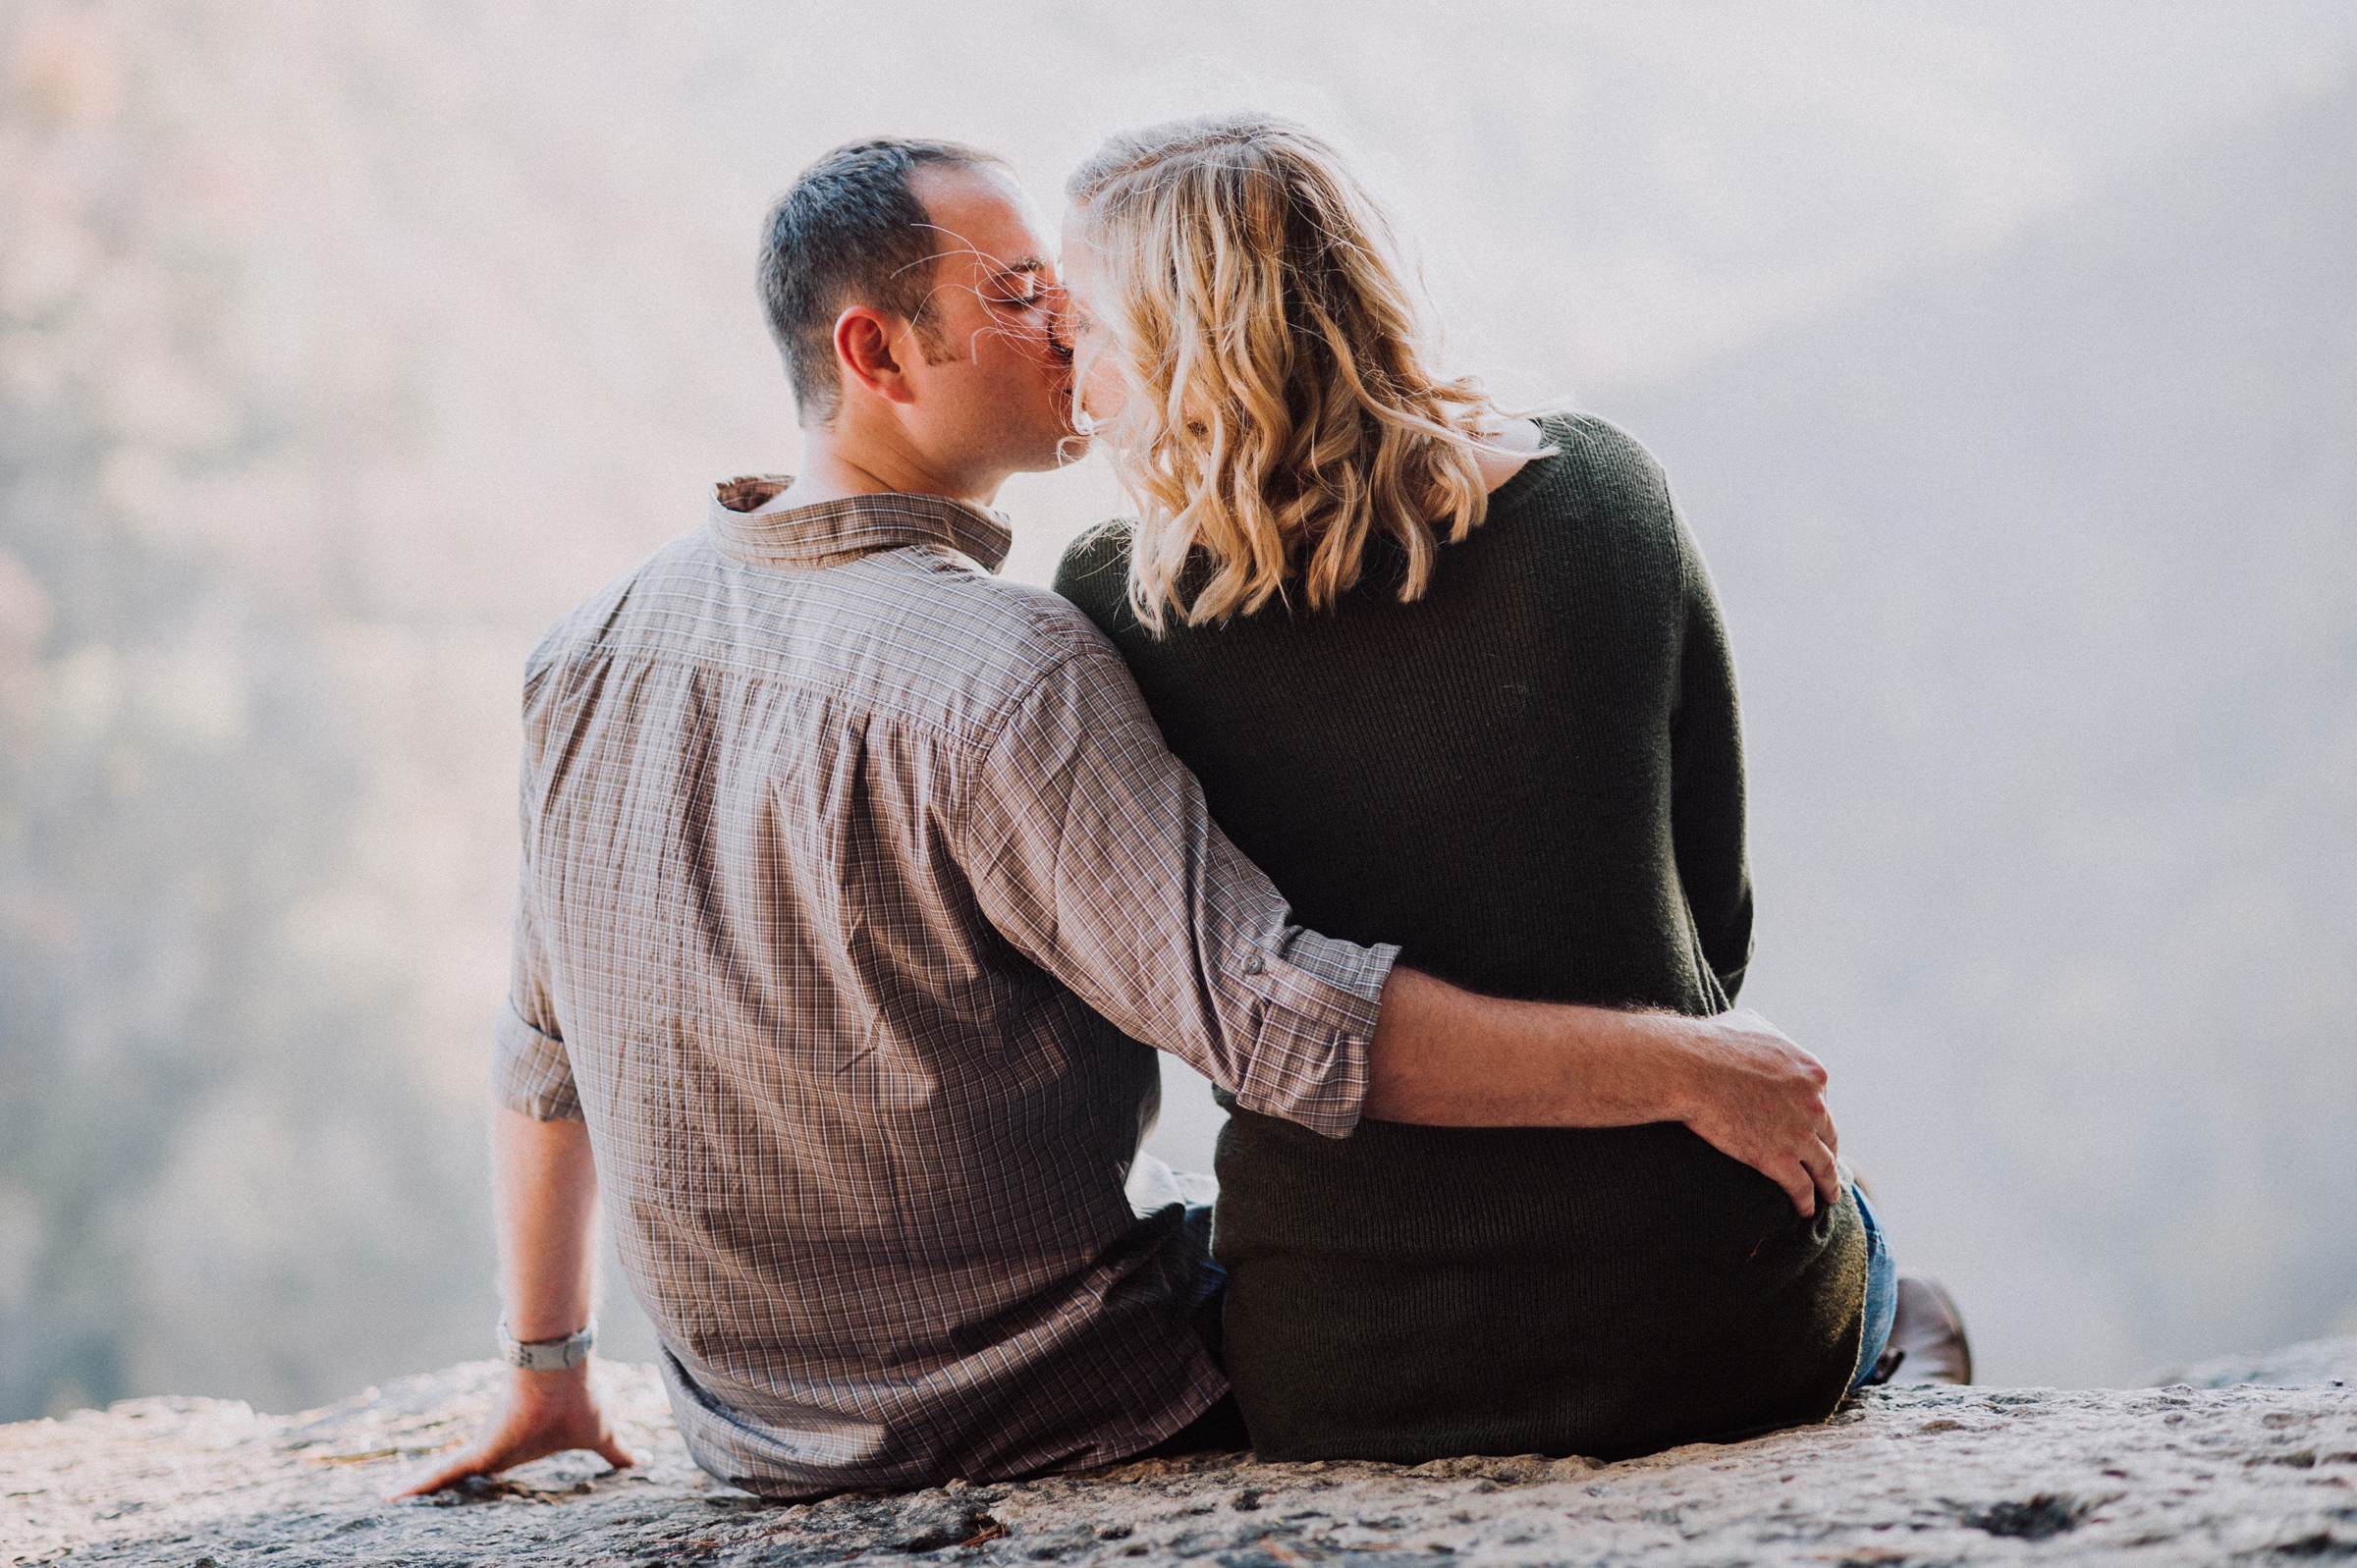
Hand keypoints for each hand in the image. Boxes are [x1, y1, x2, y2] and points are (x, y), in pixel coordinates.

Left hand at [391, 1365, 634, 1498]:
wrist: (562, 1376)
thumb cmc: (579, 1402)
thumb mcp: (602, 1438)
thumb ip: (620, 1455)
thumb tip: (649, 1461)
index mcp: (517, 1449)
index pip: (491, 1469)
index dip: (478, 1484)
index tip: (462, 1498)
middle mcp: (494, 1449)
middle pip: (459, 1479)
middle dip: (435, 1494)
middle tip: (410, 1512)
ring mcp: (481, 1449)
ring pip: (441, 1479)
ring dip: (415, 1493)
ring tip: (387, 1505)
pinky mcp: (476, 1452)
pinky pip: (438, 1476)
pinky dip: (413, 1488)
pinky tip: (386, 1499)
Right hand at [1672, 1008, 1840, 1218]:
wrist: (1690, 1068)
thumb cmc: (1712, 1042)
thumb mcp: (1751, 1024)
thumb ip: (1771, 1034)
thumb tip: (1767, 1035)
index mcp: (1812, 1073)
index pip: (1821, 1102)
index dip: (1813, 1118)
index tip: (1810, 1131)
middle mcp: (1814, 1105)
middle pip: (1829, 1135)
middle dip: (1829, 1152)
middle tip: (1829, 1168)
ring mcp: (1799, 1134)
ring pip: (1823, 1166)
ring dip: (1828, 1184)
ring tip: (1827, 1196)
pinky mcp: (1779, 1160)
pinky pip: (1801, 1187)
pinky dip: (1806, 1201)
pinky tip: (1805, 1209)